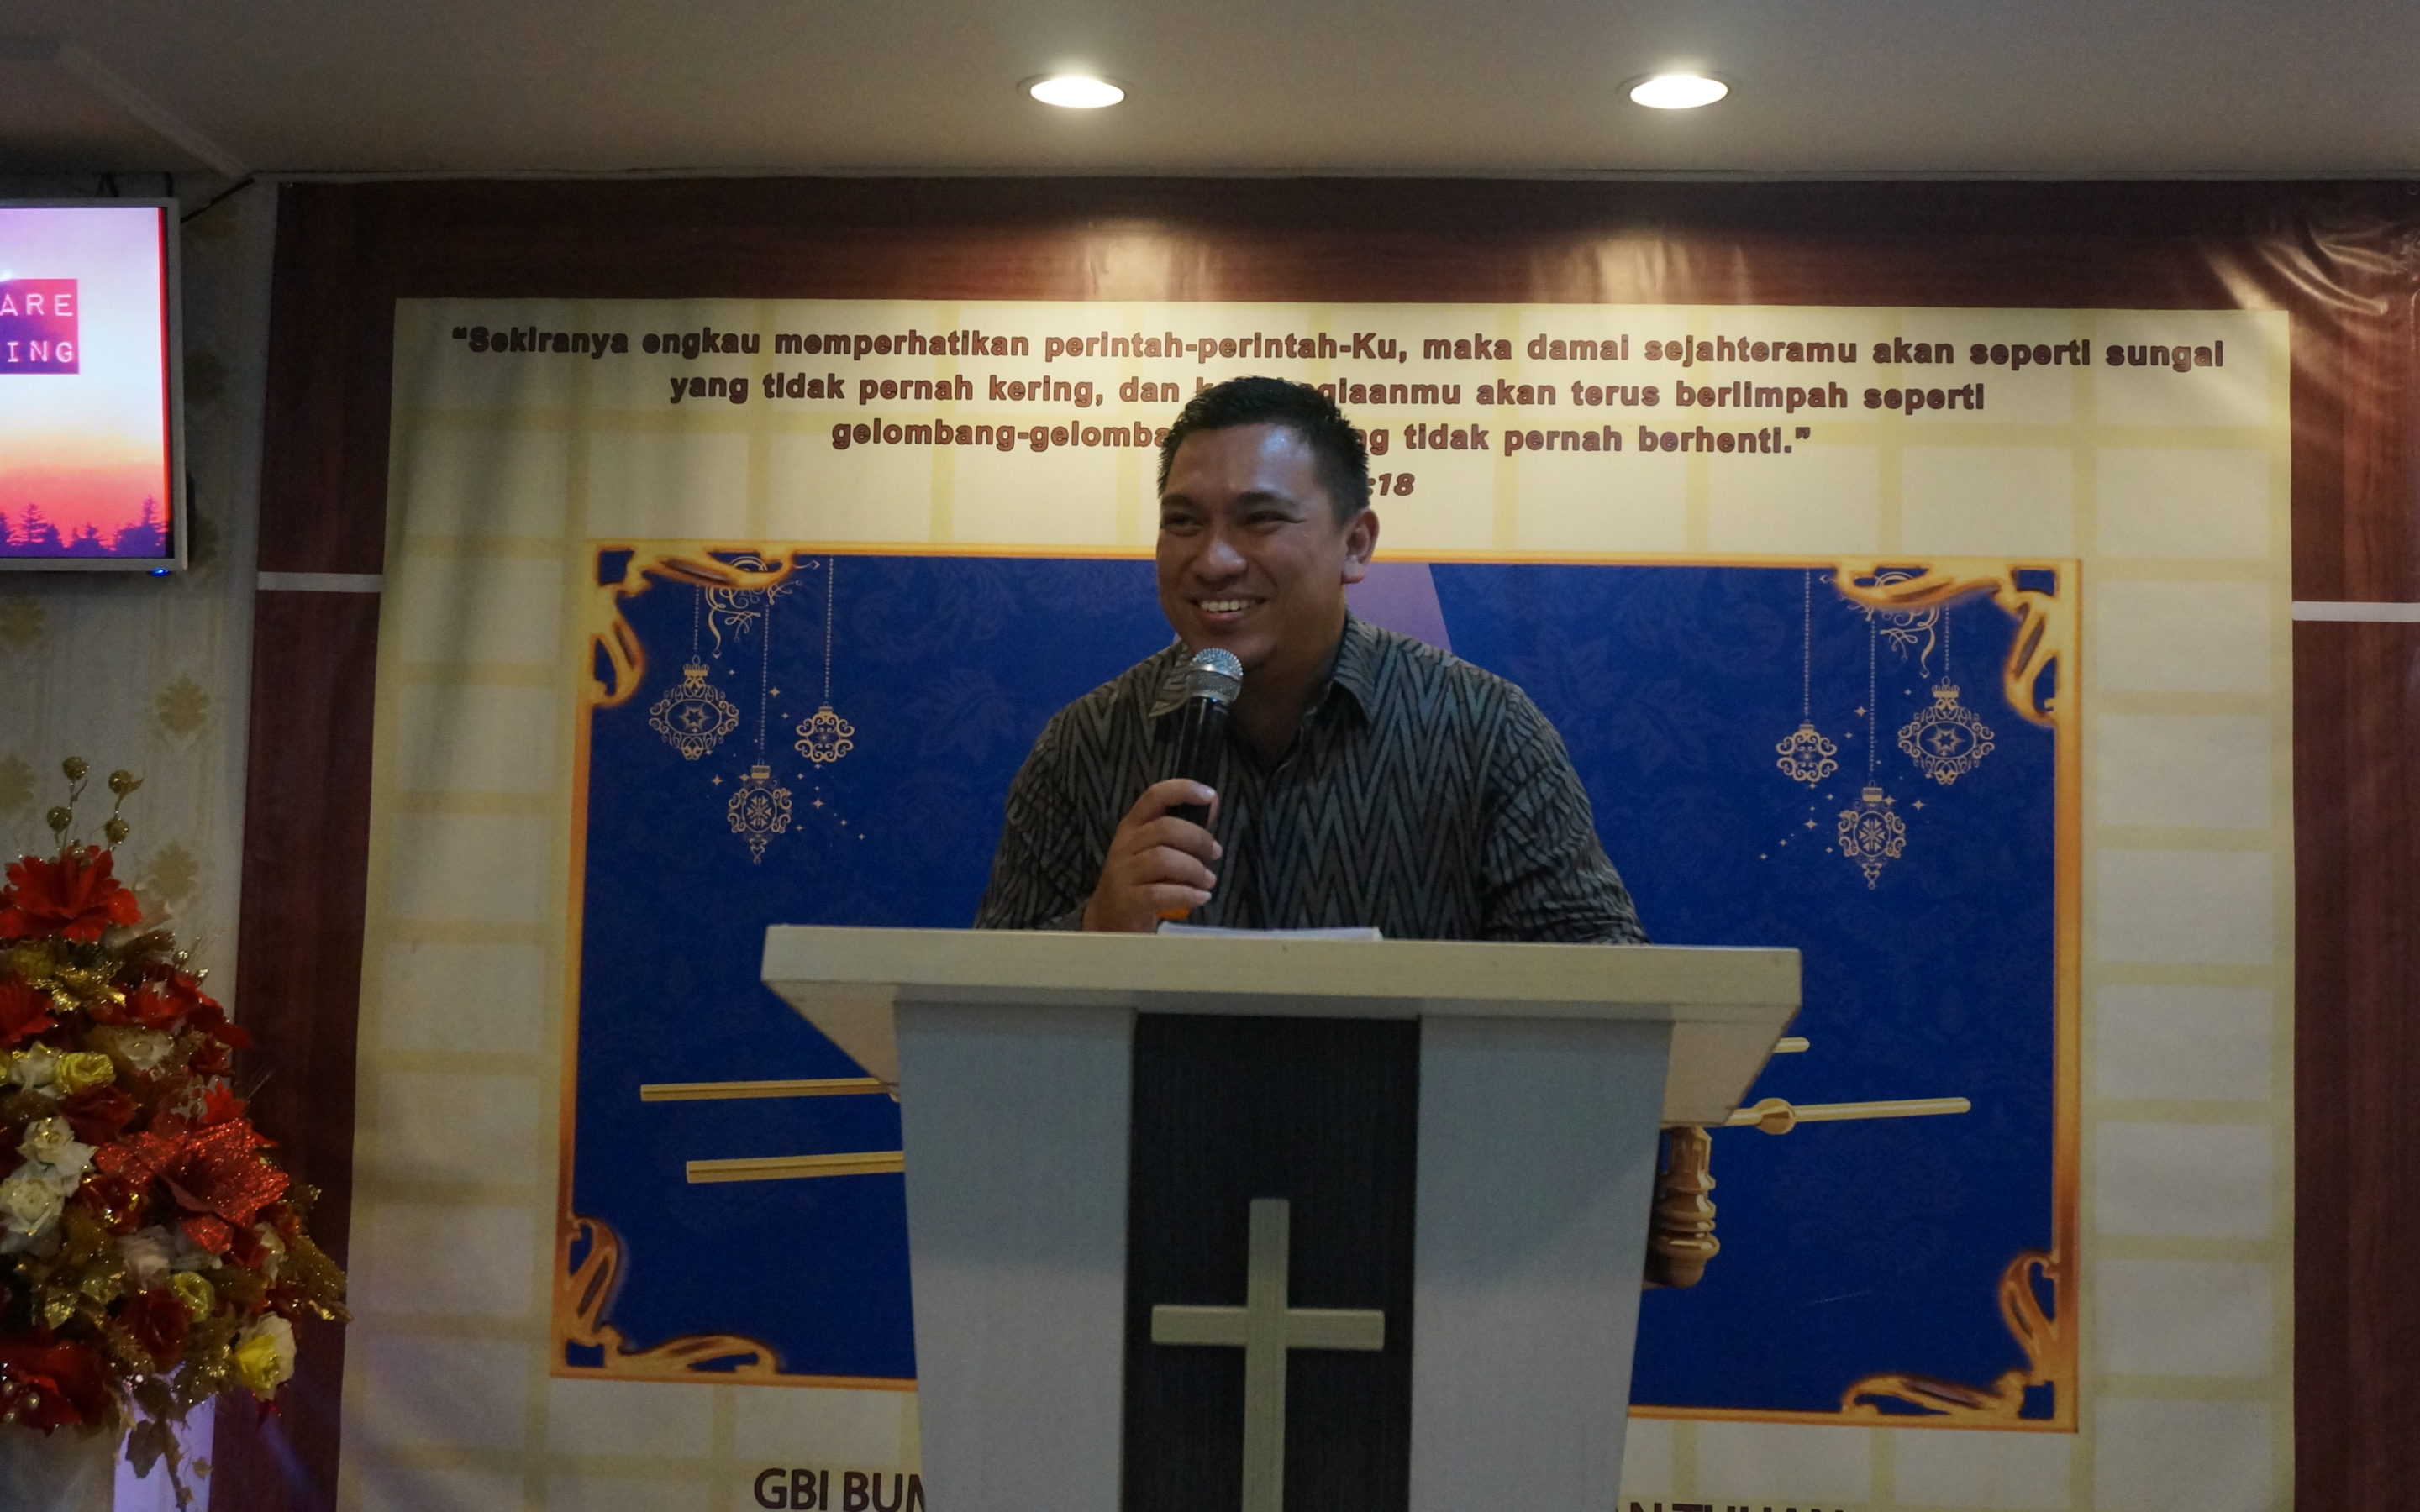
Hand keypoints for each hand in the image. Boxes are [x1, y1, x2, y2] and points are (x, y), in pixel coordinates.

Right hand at [1082, 779, 1223, 932]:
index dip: (1182, 790)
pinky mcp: (1126, 901)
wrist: (1109, 918)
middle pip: (1165, 828)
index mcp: (1133, 825)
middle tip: (1214, 854)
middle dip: (1198, 840)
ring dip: (1194, 869)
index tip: (1209, 795)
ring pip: (1163, 859)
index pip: (1155, 796)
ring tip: (1208, 881)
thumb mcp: (1157, 848)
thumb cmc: (1141, 878)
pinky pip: (1158, 893)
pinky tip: (1201, 897)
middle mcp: (1124, 844)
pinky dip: (1186, 894)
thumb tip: (1211, 800)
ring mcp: (1122, 873)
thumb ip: (1183, 827)